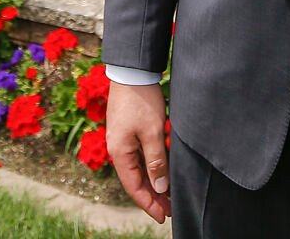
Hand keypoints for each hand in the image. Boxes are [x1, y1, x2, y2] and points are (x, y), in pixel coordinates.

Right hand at [107, 80, 170, 222]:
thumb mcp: (152, 132)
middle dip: (153, 197)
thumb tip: (161, 187)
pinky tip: (163, 172)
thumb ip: (156, 161)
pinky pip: (139, 157)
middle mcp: (118, 149)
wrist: (132, 72)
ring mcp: (122, 140)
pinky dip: (151, 167)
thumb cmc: (141, 100)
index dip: (149, 204)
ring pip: (138, 169)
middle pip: (136, 181)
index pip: (134, 187)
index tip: (164, 216)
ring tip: (170, 195)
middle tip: (171, 210)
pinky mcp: (128, 131)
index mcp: (120, 153)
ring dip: (153, 182)